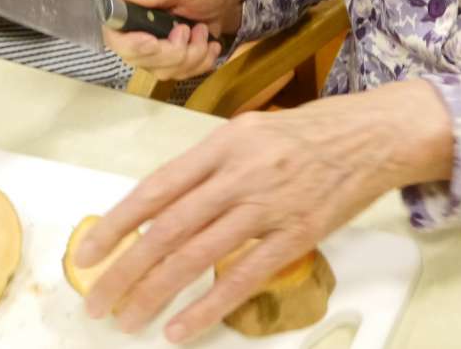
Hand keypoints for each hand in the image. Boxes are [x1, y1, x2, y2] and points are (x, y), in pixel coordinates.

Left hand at [74, 80, 452, 342]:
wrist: (373, 135)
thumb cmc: (310, 133)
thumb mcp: (251, 131)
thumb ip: (209, 166)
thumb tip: (163, 206)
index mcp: (224, 144)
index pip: (158, 188)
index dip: (117, 224)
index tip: (88, 253)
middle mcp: (241, 173)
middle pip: (169, 229)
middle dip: (126, 270)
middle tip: (97, 301)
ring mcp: (269, 206)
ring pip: (198, 256)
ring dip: (156, 292)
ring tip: (128, 319)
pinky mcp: (297, 235)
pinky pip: (244, 277)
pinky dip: (208, 306)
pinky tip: (181, 328)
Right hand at [103, 0, 242, 79]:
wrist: (218, 5)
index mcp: (129, 13)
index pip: (115, 38)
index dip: (132, 45)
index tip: (153, 41)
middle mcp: (134, 37)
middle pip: (141, 60)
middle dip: (173, 50)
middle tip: (189, 29)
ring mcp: (150, 55)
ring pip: (164, 71)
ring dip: (193, 53)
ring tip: (202, 31)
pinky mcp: (167, 66)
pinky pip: (182, 75)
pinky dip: (202, 61)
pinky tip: (208, 45)